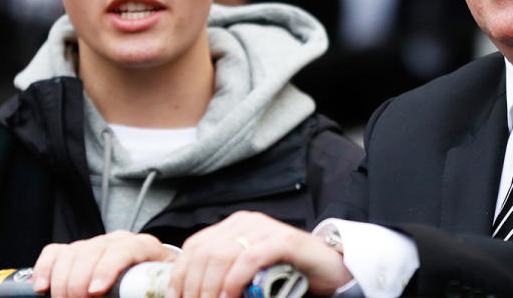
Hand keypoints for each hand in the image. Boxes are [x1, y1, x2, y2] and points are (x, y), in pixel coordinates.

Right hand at [32, 230, 176, 297]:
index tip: (95, 291)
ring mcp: (96, 243)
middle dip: (78, 283)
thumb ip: (141, 290)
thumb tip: (131, 294)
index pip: (123, 249)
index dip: (107, 269)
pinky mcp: (77, 250)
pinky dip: (45, 269)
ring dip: (62, 282)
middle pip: (92, 252)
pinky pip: (55, 252)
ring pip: (71, 253)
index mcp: (143, 247)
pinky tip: (43, 287)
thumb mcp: (153, 287)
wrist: (149, 275)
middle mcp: (118, 240)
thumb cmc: (150, 282)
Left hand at [170, 211, 351, 297]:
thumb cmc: (289, 273)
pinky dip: (234, 281)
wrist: (331, 269)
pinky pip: (249, 258)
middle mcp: (247, 222)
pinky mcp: (283, 241)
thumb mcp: (249, 272)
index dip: (180, 274)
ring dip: (211, 287)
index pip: (195, 245)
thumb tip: (193, 292)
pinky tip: (229, 296)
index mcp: (234, 226)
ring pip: (222, 254)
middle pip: (205, 252)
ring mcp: (266, 228)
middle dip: (194, 286)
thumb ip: (225, 274)